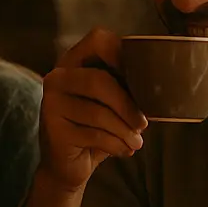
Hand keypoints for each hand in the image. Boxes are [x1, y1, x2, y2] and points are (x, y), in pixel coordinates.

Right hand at [37, 28, 147, 193]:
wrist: (68, 166)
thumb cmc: (95, 128)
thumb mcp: (112, 103)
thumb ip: (125, 86)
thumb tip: (156, 86)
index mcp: (74, 62)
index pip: (98, 40)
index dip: (122, 54)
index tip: (140, 77)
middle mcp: (57, 78)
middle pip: (98, 81)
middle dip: (127, 105)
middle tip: (143, 124)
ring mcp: (51, 104)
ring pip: (98, 113)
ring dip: (124, 131)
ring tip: (136, 142)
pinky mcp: (53, 130)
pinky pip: (94, 134)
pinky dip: (116, 145)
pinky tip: (123, 150)